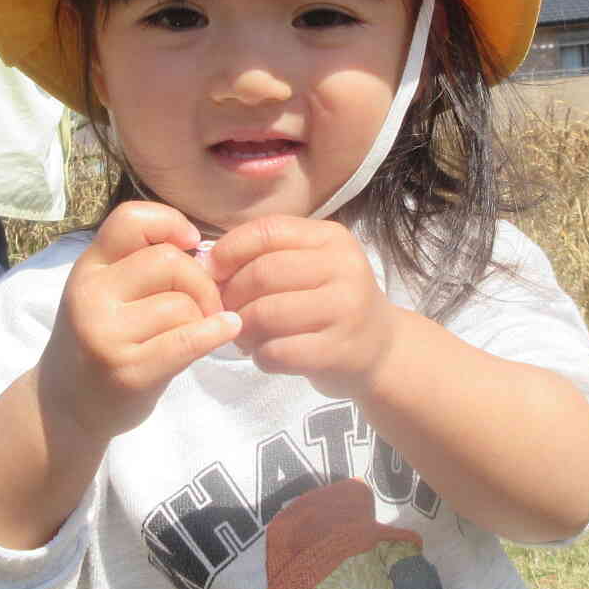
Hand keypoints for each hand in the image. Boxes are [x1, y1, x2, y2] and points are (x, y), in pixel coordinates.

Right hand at [38, 202, 238, 444]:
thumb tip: (207, 254)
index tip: (190, 244)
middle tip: (205, 305)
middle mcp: (90, 295)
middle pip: (169, 262)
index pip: (130, 219)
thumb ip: (141, 267)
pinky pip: (188, 339)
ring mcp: (105, 334)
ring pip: (182, 304)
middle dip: (201, 282)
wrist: (64, 406)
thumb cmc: (100, 342)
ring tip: (190, 334)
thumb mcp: (105, 293)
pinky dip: (216, 332)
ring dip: (201, 319)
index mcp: (88, 268)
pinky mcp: (128, 371)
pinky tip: (227, 330)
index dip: (170, 222)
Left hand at [209, 216, 401, 397]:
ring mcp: (345, 310)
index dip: (229, 250)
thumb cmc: (332, 303)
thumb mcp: (311, 266)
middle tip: (225, 311)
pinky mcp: (339, 351)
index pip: (267, 231)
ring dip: (242, 329)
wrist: (382, 348)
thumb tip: (206, 264)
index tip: (211, 271)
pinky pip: (278, 352)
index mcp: (331, 239)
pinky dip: (260, 356)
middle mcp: (344, 268)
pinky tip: (266, 355)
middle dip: (231, 295)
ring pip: (266, 314)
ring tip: (244, 335)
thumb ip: (266, 257)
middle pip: (263, 273)